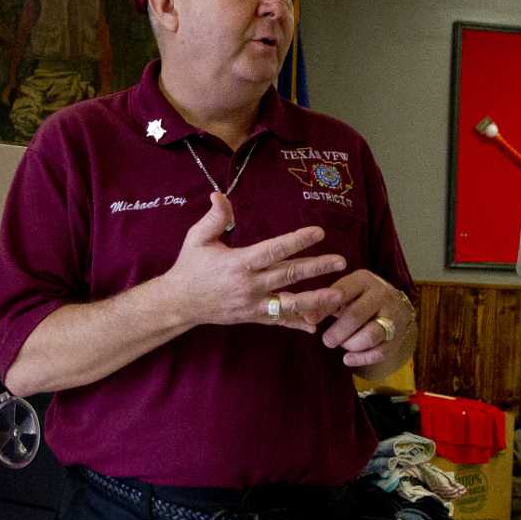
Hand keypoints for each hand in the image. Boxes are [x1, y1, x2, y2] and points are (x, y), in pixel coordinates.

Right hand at [162, 194, 345, 331]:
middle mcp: (249, 285)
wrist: (179, 303)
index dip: (298, 240)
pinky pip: (278, 321)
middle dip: (317, 267)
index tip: (319, 232)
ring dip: (316, 300)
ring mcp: (252, 304)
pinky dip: (297, 323)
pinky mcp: (252, 318)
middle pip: (289, 275)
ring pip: (290, 303)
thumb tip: (219, 195)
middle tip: (341, 261)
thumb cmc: (190, 267)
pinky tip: (316, 325)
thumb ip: (214, 218)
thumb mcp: (197, 238)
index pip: (274, 250)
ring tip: (339, 295)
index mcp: (239, 262)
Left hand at [318, 271, 412, 367]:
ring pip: (370, 335)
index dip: (324, 307)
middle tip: (326, 340)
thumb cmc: (359, 299)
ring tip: (341, 344)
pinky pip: (379, 352)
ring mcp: (392, 316)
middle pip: (356, 316)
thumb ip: (326, 303)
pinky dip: (361, 358)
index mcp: (364, 280)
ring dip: (350, 344)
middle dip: (337, 331)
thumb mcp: (345, 293)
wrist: (395, 307)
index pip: (342, 292)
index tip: (309, 319)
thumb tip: (305, 316)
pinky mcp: (396, 337)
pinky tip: (347, 359)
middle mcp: (381, 295)